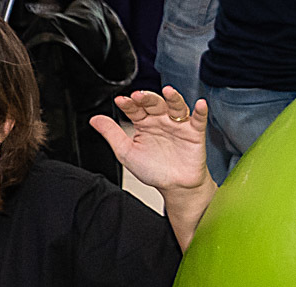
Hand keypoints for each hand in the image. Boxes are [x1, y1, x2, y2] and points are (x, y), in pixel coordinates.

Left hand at [90, 87, 212, 192]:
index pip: (135, 109)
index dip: (129, 104)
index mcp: (144, 123)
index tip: (121, 101)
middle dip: (147, 98)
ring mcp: (178, 125)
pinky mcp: (194, 132)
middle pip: (155, 104)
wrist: (174, 186)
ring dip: (173, 98)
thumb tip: (94, 120)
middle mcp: (161, 120)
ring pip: (176, 106)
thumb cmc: (153, 169)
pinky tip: (199, 104)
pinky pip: (199, 119)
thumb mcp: (126, 152)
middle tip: (138, 96)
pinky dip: (200, 111)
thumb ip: (111, 134)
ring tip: (168, 92)